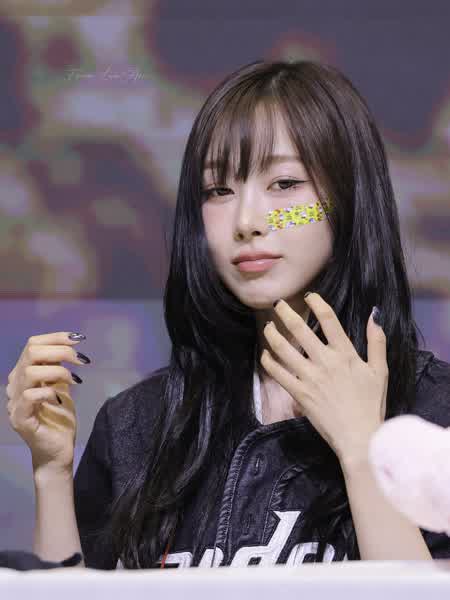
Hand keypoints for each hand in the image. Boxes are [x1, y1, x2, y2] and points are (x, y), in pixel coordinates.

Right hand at [5, 332, 88, 474]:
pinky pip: (31, 395)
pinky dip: (50, 392)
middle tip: (82, 360)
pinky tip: (62, 399)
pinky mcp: (20, 418)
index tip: (79, 339)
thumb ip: (59, 369)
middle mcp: (15, 385)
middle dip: (61, 351)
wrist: (58, 451)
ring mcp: (15, 402)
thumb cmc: (58, 419)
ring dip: (59, 372)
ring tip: (76, 380)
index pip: (33, 344)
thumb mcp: (62, 387)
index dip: (56, 337)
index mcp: (24, 374)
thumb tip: (67, 347)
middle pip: (31, 352)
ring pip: (31, 371)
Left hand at [261, 293, 387, 462]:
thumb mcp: (380, 370)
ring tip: (268, 326)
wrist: (359, 437)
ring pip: (284, 349)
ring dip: (273, 334)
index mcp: (345, 354)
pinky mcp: (299, 393)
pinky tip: (266, 355)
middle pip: (300, 330)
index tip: (309, 296)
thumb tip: (374, 313)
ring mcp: (309, 377)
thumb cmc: (371, 404)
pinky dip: (269, 361)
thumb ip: (376, 341)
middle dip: (286, 313)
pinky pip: (278, 373)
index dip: (317, 303)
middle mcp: (325, 361)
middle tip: (278, 304)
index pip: (329, 319)